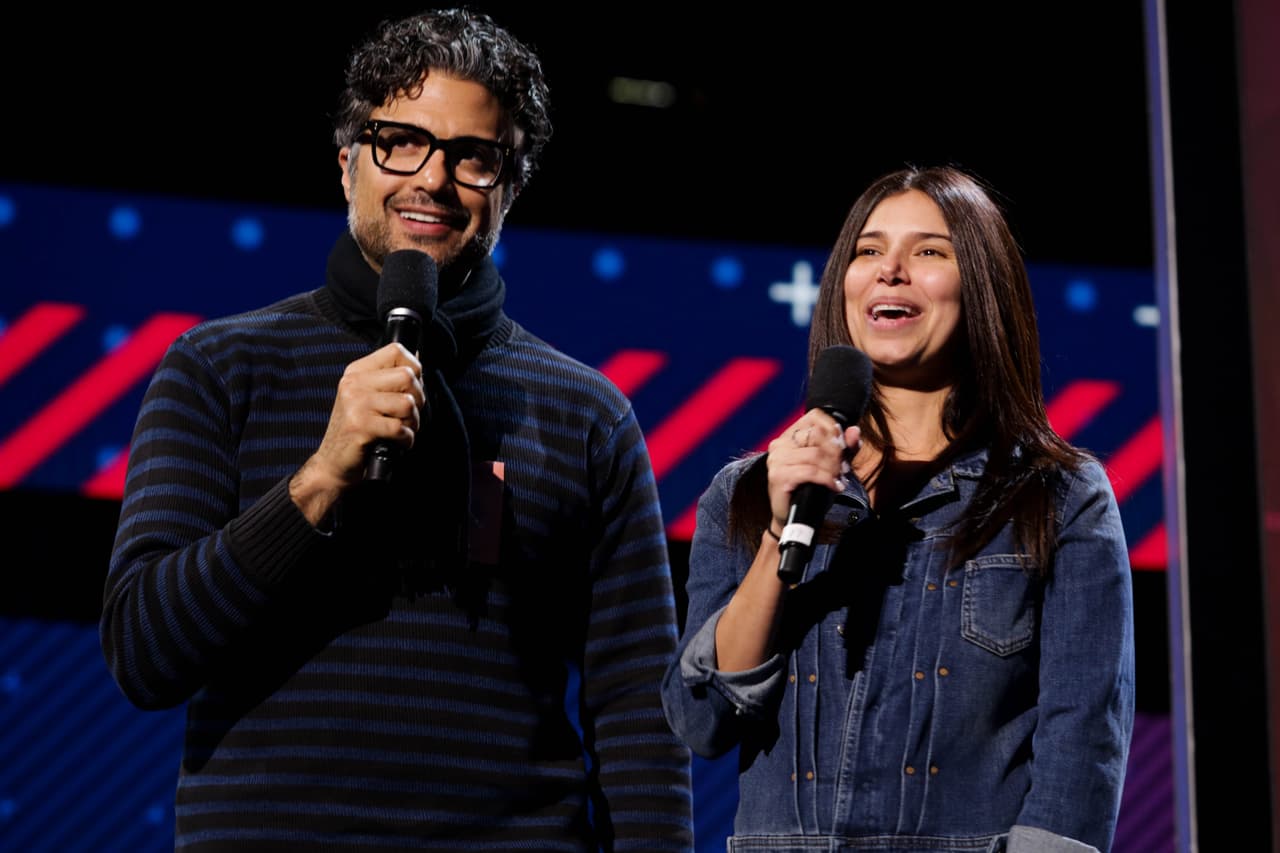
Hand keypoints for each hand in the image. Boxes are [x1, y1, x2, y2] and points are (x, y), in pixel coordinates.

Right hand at [289, 343, 423, 523]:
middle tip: (408, 415)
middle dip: (419, 399)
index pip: (397, 351)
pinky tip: (397, 443)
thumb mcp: (367, 398)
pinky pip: (400, 428)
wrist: (332, 464)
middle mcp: (353, 384)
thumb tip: (419, 368)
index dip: (415, 369)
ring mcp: (355, 404)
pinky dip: (406, 439)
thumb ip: (389, 382)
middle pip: (408, 377)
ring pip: (407, 403)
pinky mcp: (360, 427)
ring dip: (413, 422)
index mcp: (356, 372)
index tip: (411, 388)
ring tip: (402, 430)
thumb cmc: (358, 432)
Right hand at [765, 410, 859, 532]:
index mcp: (789, 436)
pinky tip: (833, 486)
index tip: (842, 447)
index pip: (815, 417)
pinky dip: (827, 479)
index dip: (833, 429)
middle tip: (842, 468)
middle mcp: (780, 444)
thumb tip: (855, 431)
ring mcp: (777, 460)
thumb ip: (845, 448)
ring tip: (838, 479)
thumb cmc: (811, 488)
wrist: (794, 517)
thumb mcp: (831, 465)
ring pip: (816, 455)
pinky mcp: (779, 476)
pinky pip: (810, 472)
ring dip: (833, 469)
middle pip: (818, 435)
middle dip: (836, 452)